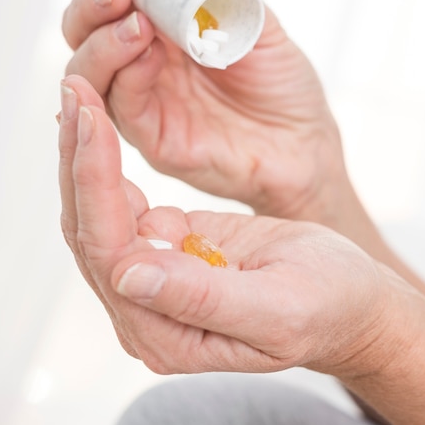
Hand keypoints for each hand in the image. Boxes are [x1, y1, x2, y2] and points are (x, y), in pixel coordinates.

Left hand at [58, 74, 386, 375]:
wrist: (349, 297)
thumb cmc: (327, 304)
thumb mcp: (276, 307)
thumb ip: (201, 299)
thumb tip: (127, 276)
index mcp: (166, 334)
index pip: (110, 253)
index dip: (96, 184)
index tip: (93, 119)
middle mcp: (145, 307)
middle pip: (90, 228)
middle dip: (80, 157)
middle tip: (76, 90)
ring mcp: (153, 274)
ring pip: (99, 210)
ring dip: (86, 153)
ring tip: (81, 95)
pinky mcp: (167, 245)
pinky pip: (123, 201)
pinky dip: (109, 160)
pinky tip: (101, 123)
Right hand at [62, 0, 344, 218]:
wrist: (307, 143)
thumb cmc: (284, 87)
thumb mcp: (262, 30)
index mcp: (166, 34)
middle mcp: (146, 67)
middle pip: (85, 33)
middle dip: (92, 3)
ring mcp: (147, 104)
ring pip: (89, 72)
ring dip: (104, 41)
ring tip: (138, 22)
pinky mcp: (156, 142)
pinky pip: (124, 110)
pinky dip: (128, 76)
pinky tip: (150, 54)